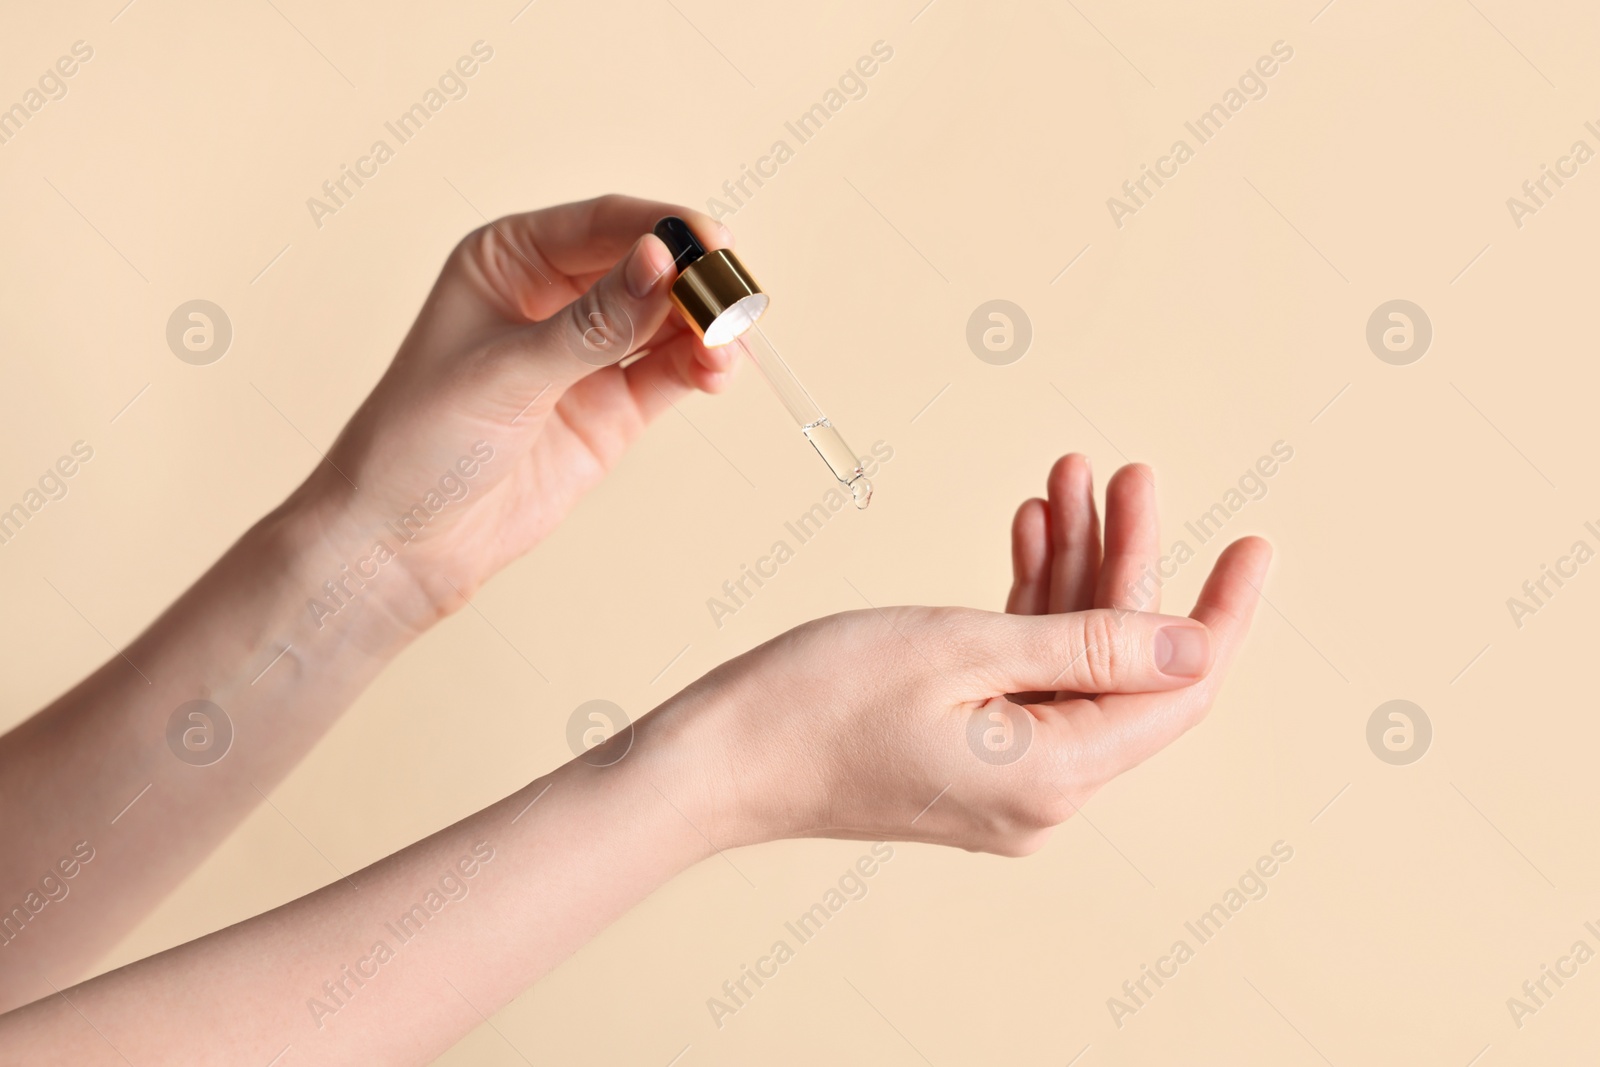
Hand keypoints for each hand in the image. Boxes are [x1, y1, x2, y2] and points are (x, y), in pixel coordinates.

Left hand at [290, 195, 738, 635]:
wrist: (403, 543)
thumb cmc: (420, 441)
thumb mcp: (507, 372)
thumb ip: (593, 324)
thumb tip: (661, 264)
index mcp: (509, 259)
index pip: (602, 223)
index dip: (663, 227)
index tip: (712, 245)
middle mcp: (553, 296)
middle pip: (646, 267)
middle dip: (694, 280)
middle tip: (735, 300)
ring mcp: (587, 354)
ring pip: (667, 320)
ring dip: (706, 326)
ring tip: (729, 345)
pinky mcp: (612, 408)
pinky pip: (671, 372)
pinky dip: (702, 367)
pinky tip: (718, 369)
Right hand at [675, 455, 1270, 855]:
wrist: (719, 759)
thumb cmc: (821, 703)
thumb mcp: (964, 651)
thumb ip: (1091, 648)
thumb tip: (1196, 647)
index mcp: (1057, 774)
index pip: (1179, 691)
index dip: (1220, 612)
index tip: (1252, 543)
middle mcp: (1045, 793)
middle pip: (1122, 666)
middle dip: (1127, 562)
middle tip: (1128, 475)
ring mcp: (1005, 779)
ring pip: (1071, 662)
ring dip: (1073, 571)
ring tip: (1068, 482)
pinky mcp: (968, 758)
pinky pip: (1022, 676)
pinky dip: (1029, 606)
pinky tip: (1025, 534)